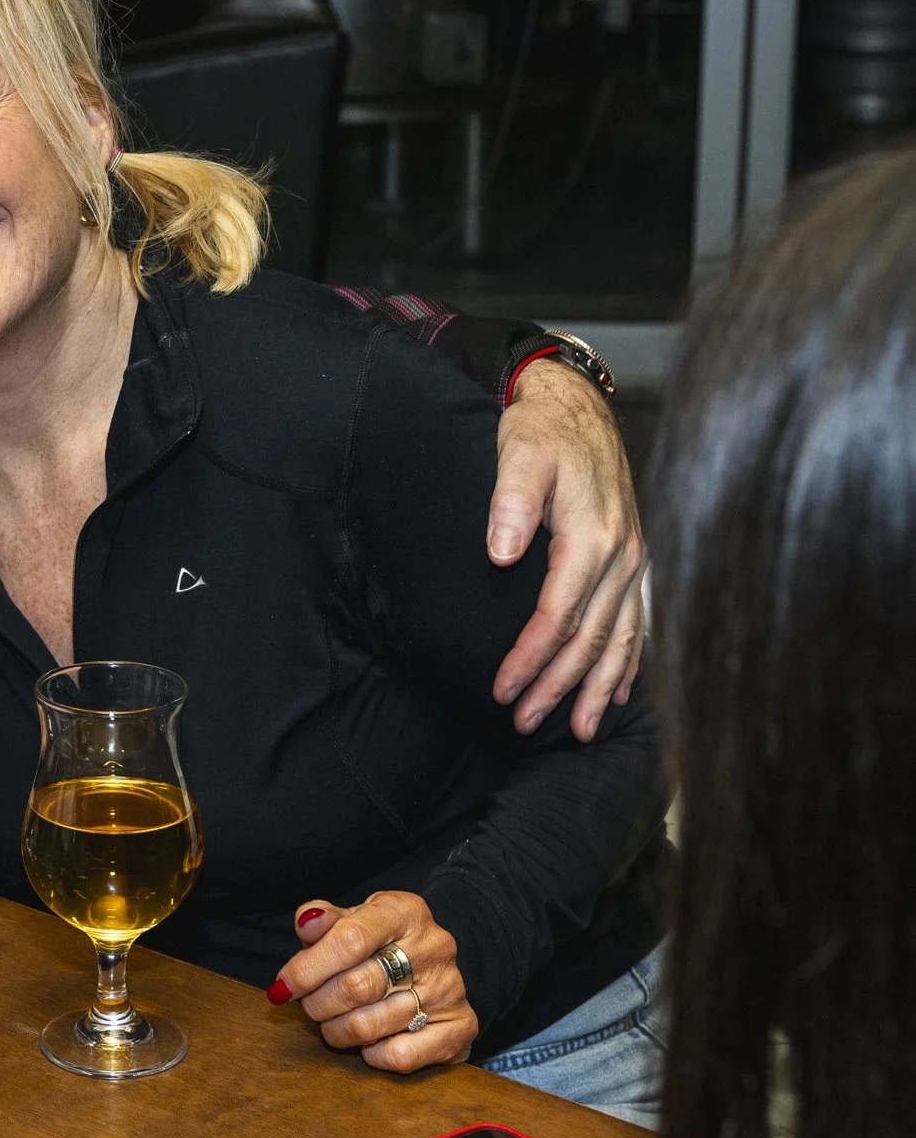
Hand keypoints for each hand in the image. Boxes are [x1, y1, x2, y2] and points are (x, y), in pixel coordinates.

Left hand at [271, 893, 476, 1072]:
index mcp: (406, 912)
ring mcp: (449, 990)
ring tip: (330, 1022)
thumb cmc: (381, 941)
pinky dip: (370, 1054)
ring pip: (370, 1024)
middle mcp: (434, 949)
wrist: (437, 965)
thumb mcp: (354, 919)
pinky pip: (400, 1055)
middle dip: (317, 1002)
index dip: (308, 967)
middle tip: (306, 1005)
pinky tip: (365, 1041)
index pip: (350, 939)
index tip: (283, 986)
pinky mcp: (460, 1028)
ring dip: (336, 1030)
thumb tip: (305, 923)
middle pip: (356, 986)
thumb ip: (324, 920)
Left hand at [486, 360, 646, 739]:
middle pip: (591, 639)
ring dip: (597, 688)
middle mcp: (624, 556)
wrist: (577, 406)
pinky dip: (628, 662)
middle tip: (526, 725)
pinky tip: (617, 692)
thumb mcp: (519, 452)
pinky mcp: (634, 559)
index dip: (530, 658)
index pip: (559, 615)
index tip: (503, 690)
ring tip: (578, 730)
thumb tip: (500, 551)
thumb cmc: (542, 430)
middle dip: (558, 687)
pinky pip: (637, 622)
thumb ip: (510, 500)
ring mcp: (635, 560)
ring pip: (621, 640)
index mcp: (593, 537)